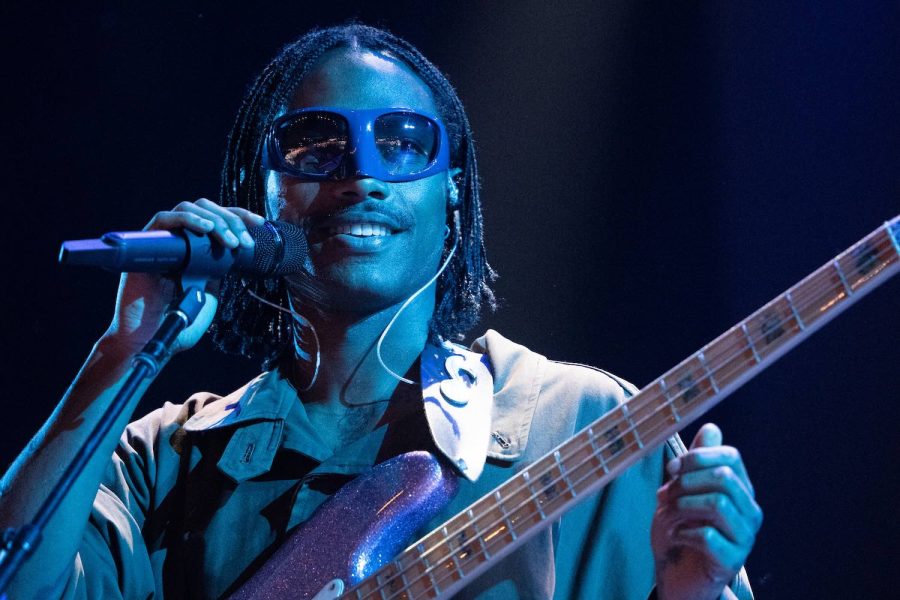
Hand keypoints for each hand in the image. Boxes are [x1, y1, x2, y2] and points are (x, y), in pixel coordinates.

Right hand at [103, 198, 265, 354]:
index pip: (219, 219)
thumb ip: (218, 272)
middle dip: (231, 220)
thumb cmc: (179, 323)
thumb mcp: (209, 294)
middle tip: (244, 243)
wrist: (151, 339)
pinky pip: (163, 219)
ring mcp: (162, 241)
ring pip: (189, 208)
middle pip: (206, 208)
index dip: (240, 217)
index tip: (260, 225)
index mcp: (196, 250)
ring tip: (230, 242)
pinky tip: (206, 229)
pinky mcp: (144, 245)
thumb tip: (235, 252)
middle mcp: (179, 240)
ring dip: (215, 220)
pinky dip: (188, 219)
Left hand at [651, 423, 762, 599]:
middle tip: (666, 496)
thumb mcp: (681, 491)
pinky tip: (676, 536)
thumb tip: (712, 427)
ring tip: (668, 516)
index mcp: (739, 489)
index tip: (672, 468)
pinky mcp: (732, 561)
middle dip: (687, 482)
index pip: (731, 456)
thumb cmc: (680, 529)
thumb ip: (695, 463)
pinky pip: (709, 536)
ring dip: (683, 506)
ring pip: (718, 503)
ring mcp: (744, 537)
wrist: (676, 575)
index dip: (698, 456)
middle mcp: (749, 511)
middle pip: (724, 478)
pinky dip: (684, 532)